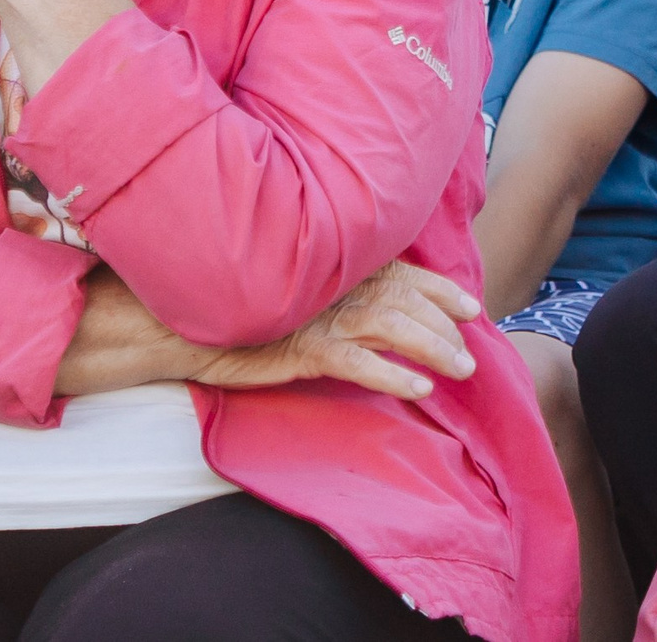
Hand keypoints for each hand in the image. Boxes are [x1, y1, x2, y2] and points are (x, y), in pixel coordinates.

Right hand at [189, 260, 481, 399]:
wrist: (185, 324)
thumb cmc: (242, 308)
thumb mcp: (296, 292)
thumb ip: (336, 291)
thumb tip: (379, 306)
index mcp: (338, 267)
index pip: (404, 274)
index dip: (442, 290)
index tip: (471, 308)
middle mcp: (336, 285)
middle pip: (408, 303)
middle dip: (446, 327)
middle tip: (471, 356)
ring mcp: (321, 316)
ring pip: (393, 329)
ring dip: (432, 349)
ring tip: (459, 371)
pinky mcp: (304, 348)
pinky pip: (358, 363)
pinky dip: (392, 374)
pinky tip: (417, 388)